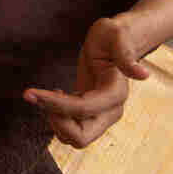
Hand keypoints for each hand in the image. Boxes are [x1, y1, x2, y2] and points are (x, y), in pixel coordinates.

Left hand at [22, 16, 151, 147]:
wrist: (115, 43)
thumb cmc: (114, 36)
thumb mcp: (116, 35)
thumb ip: (125, 54)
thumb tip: (143, 75)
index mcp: (115, 94)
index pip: (82, 109)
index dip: (55, 104)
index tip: (29, 92)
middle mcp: (110, 111)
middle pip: (81, 138)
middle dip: (56, 122)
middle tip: (40, 97)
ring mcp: (101, 116)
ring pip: (73, 138)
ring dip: (55, 120)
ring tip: (48, 94)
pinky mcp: (90, 116)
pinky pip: (70, 130)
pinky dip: (57, 118)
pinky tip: (55, 95)